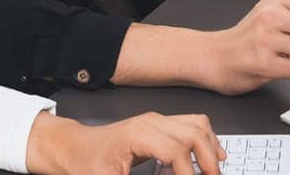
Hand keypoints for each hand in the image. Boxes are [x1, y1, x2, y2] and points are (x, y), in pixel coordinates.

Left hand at [25, 111, 223, 174]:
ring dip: (210, 147)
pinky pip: (191, 124)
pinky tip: (211, 154)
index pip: (176, 150)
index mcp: (139, 134)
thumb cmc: (87, 163)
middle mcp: (151, 122)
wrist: (74, 148)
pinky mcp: (159, 125)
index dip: (189, 174)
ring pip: (197, 125)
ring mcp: (156, 120)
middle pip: (194, 134)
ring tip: (215, 170)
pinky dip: (205, 139)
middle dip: (208, 161)